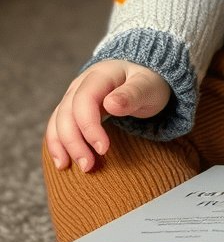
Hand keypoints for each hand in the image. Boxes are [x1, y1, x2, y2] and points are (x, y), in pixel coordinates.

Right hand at [45, 60, 170, 172]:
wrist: (144, 77)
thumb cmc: (148, 83)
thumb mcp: (148, 87)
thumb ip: (132, 94)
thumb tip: (111, 104)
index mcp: (101, 74)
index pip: (84, 99)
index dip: (89, 126)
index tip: (103, 149)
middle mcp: (82, 83)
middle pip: (67, 112)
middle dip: (73, 142)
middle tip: (88, 166)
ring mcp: (74, 95)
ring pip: (58, 120)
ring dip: (62, 146)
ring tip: (73, 167)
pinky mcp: (72, 108)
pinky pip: (57, 125)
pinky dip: (57, 144)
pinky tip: (63, 162)